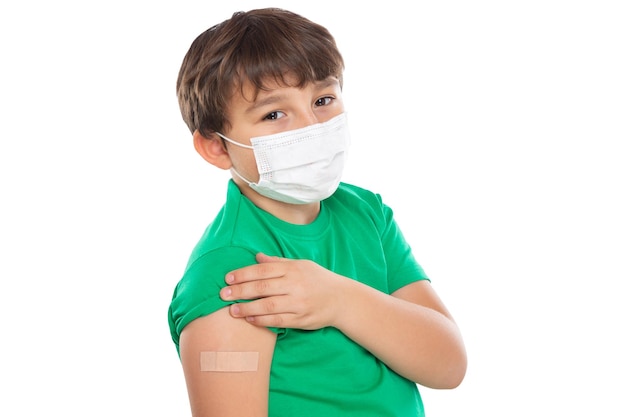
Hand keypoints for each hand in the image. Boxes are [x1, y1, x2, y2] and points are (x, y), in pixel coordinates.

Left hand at [220, 253, 344, 329]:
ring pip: (268, 305)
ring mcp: (298, 303)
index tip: (228, 278)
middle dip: (240, 291)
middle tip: (223, 294)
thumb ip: (278, 263)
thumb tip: (257, 257)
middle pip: (262, 287)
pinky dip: (262, 320)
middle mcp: (295, 285)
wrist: (342, 299)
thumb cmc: (319, 280)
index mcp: (293, 269)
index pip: (263, 270)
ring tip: (232, 310)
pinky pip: (278, 320)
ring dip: (247, 308)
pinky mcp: (301, 319)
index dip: (243, 274)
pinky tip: (250, 319)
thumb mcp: (301, 265)